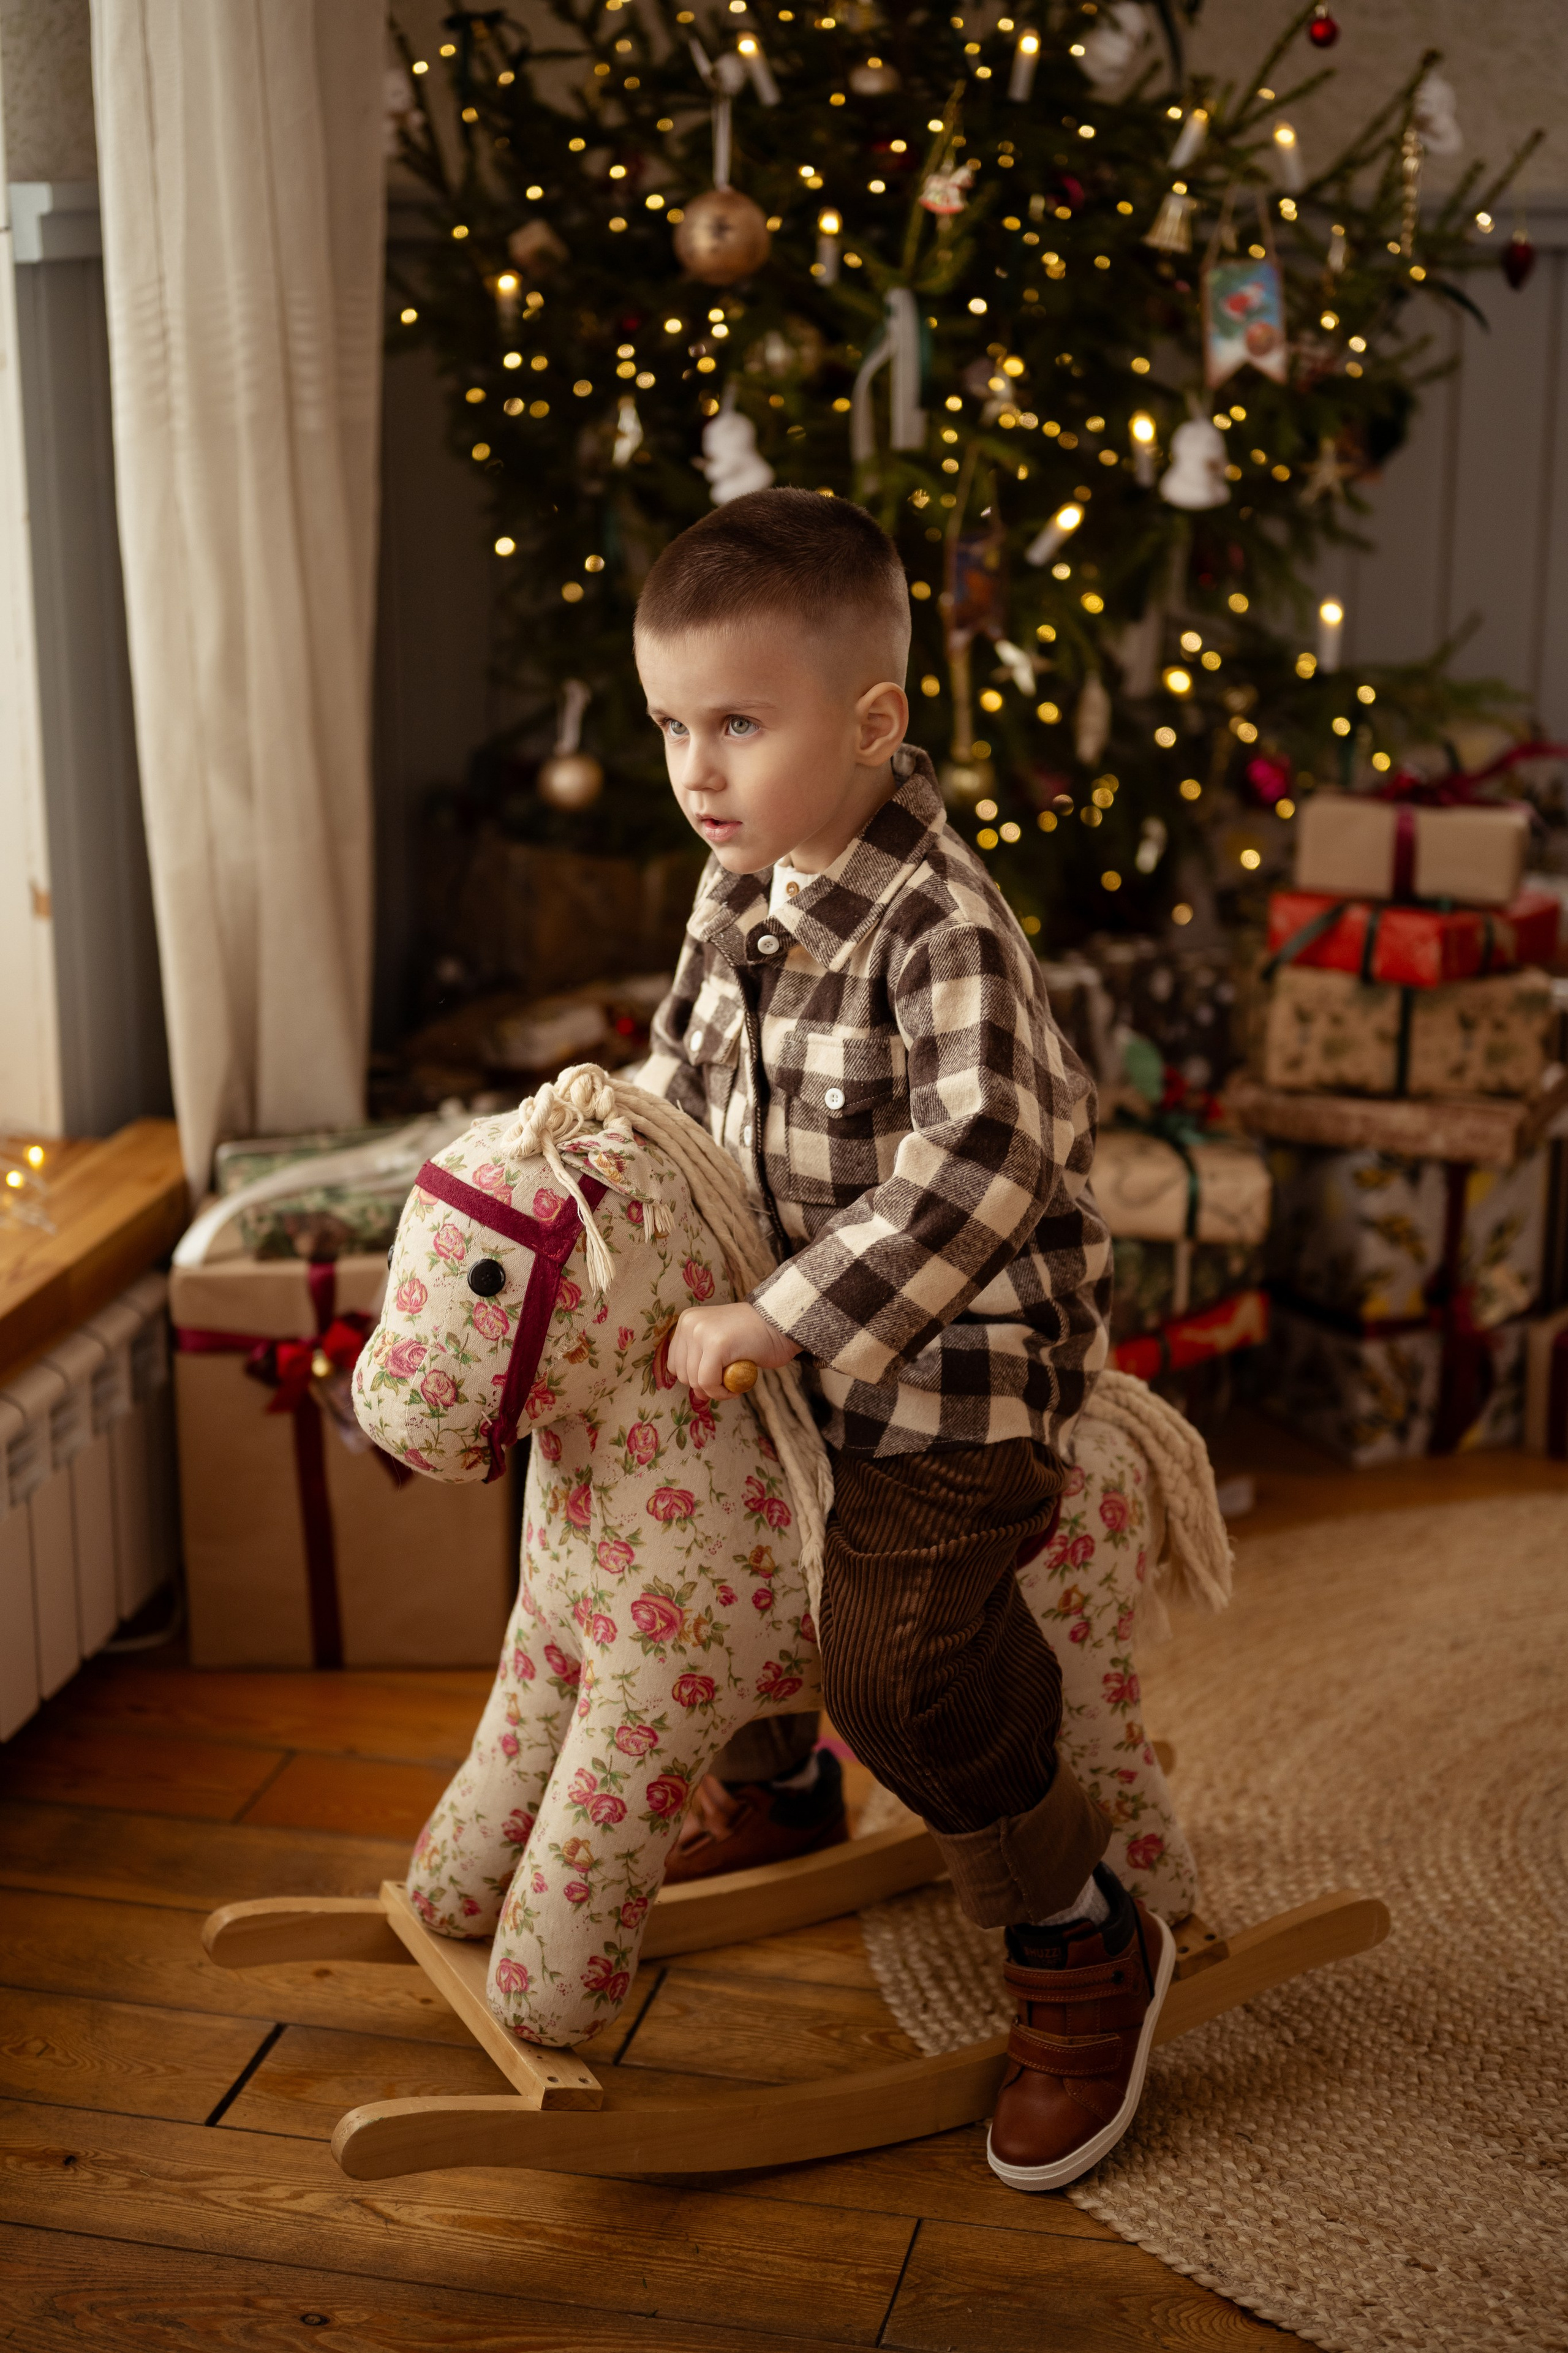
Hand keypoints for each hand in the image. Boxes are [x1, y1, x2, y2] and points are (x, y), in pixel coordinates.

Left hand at [666, 1301, 799, 1402]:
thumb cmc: (754, 1338)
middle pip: (682, 1374)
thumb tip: (696, 1393)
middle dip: (706, 1386)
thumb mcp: (718, 1343)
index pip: (675, 1363)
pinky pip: (709, 1382)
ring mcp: (701, 1332)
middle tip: (729, 1380)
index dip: (695, 1377)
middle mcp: (690, 1323)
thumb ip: (702, 1361)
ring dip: (717, 1390)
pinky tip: (738, 1385)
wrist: (782, 1325)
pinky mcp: (716, 1344)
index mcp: (688, 1321)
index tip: (717, 1376)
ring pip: (695, 1381)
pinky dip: (723, 1392)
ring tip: (736, 1380)